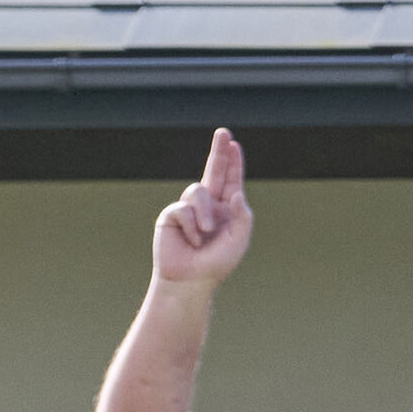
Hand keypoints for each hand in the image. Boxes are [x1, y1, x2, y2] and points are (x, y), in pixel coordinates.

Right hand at [148, 132, 254, 285]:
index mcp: (226, 209)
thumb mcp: (239, 238)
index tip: (234, 144)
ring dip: (205, 214)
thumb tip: (237, 192)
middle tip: (223, 132)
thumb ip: (242, 215)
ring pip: (198, 191)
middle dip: (218, 151)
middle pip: (212, 171)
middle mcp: (208, 205)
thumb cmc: (217, 262)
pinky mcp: (170, 216)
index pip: (230, 180)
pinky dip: (190, 225)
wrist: (191, 280)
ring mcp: (188, 208)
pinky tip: (191, 240)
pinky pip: (182, 208)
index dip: (232, 163)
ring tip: (205, 235)